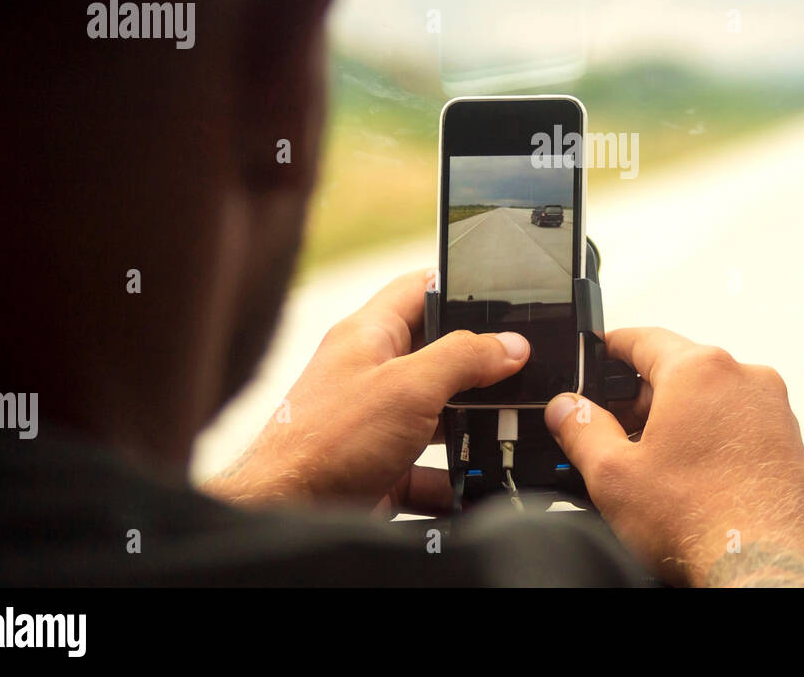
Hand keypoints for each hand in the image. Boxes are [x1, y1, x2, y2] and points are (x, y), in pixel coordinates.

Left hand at [203, 269, 528, 514]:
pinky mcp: (380, 468)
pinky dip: (454, 480)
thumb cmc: (325, 442)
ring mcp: (374, 423)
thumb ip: (464, 358)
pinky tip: (475, 487)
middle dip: (479, 368)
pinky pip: (429, 468)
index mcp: (368, 334)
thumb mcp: (408, 387)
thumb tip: (509, 345)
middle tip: (518, 374)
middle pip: (437, 355)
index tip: (504, 299)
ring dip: (471, 428)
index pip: (419, 288)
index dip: (460, 286)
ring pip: (438, 415)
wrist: (285, 515)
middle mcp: (370, 373)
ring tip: (506, 431)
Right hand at [544, 327, 803, 586]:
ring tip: (651, 463)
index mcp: (700, 370)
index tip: (597, 351)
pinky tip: (690, 476)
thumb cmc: (707, 522)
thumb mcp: (614, 474)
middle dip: (640, 397)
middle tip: (611, 429)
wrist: (766, 569)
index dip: (611, 345)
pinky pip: (737, 422)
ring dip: (676, 419)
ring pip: (709, 397)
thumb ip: (581, 429)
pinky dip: (710, 437)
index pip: (644, 337)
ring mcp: (772, 410)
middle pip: (678, 369)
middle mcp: (745, 379)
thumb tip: (567, 409)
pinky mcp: (788, 441)